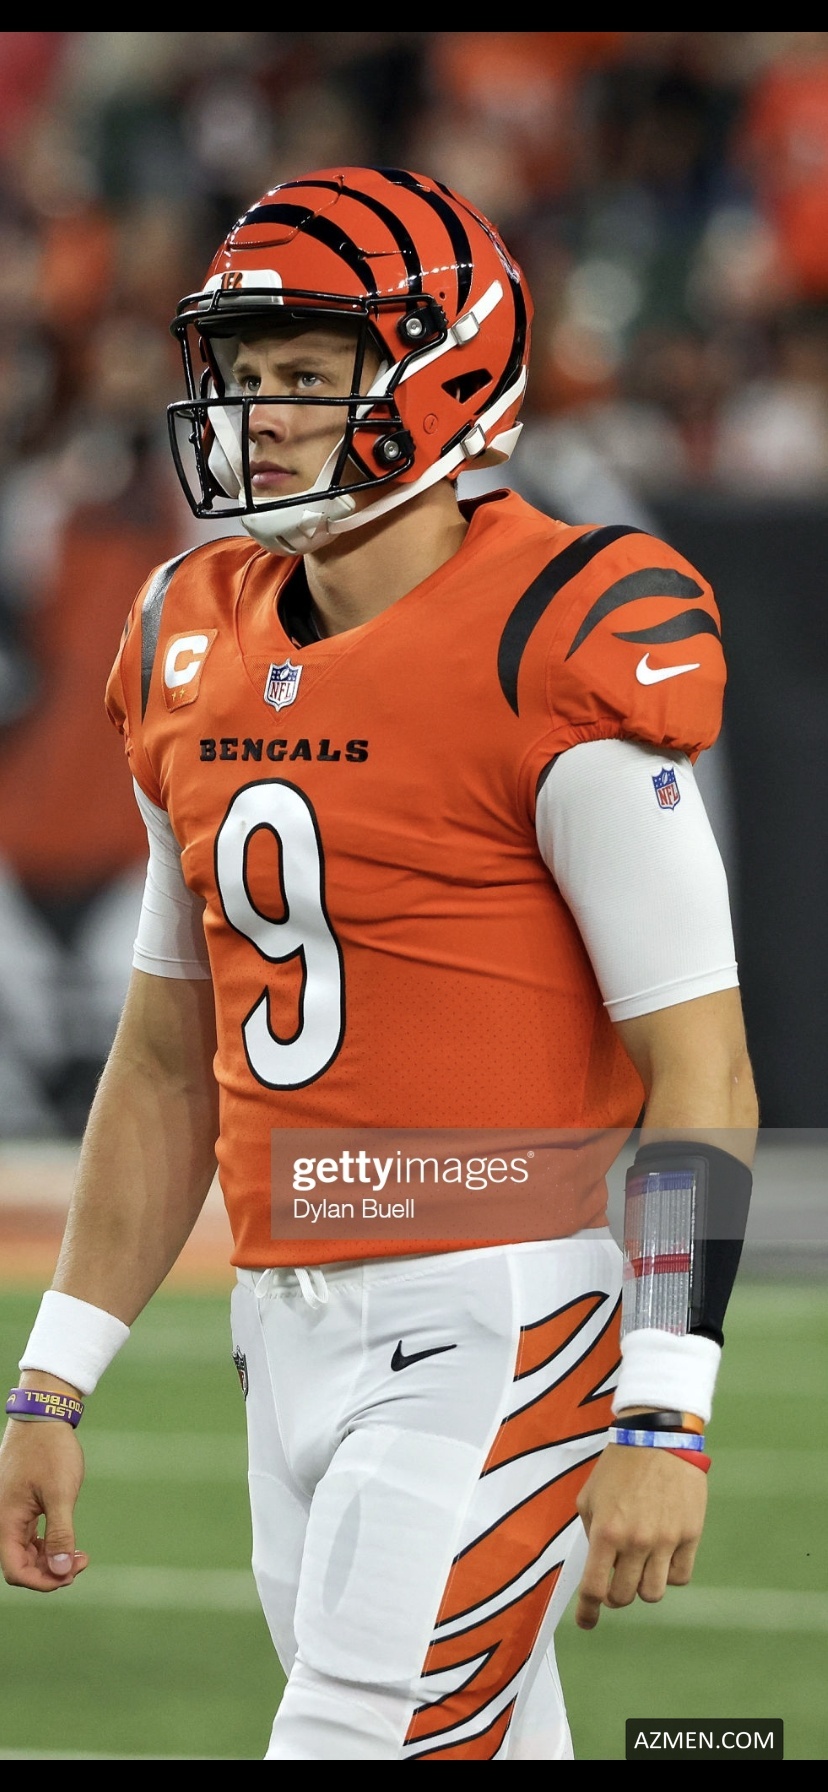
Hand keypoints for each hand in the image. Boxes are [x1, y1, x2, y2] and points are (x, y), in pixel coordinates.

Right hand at [0, 1416, 87, 1591]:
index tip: (70, 1574)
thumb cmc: (50, 1451)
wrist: (43, 1417)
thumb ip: (60, 1534)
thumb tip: (61, 1571)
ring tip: (78, 1553)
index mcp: (6, 1521)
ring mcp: (10, 1511)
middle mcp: (3, 1519)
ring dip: (50, 1558)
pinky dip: (46, 1543)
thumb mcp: (60, 1494)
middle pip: (20, 1564)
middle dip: (50, 1570)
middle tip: (81, 1561)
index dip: (42, 1581)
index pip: (15, 1570)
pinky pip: (28, 1535)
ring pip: (25, 1550)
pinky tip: (66, 1540)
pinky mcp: (19, 1504)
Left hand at [575, 1443, 706, 1629]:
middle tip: (614, 1581)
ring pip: (653, 1593)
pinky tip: (663, 1556)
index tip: (586, 1622)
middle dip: (615, 1596)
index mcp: (606, 1531)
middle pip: (624, 1597)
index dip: (587, 1611)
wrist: (657, 1437)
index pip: (594, 1588)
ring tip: (640, 1566)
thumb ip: (592, 1533)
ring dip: (643, 1585)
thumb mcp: (590, 1497)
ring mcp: (665, 1540)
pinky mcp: (690, 1534)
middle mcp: (636, 1541)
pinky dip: (670, 1574)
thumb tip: (599, 1567)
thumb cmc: (618, 1466)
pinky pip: (680, 1576)